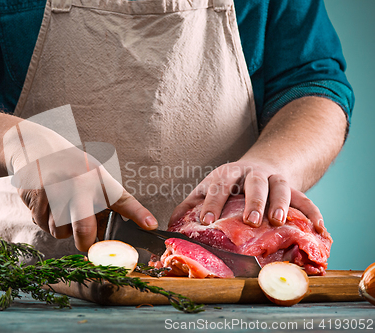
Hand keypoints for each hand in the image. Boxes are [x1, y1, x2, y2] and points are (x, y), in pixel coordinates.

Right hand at [16, 158, 157, 251]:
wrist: (35, 146)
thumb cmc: (70, 166)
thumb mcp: (93, 176)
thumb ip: (107, 204)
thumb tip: (118, 233)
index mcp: (97, 178)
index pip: (122, 199)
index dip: (138, 214)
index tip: (150, 227)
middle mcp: (77, 182)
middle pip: (84, 228)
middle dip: (86, 243)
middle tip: (87, 244)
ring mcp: (54, 189)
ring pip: (59, 231)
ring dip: (62, 229)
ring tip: (62, 210)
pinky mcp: (35, 196)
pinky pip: (41, 224)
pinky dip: (44, 221)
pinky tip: (47, 205)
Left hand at [169, 159, 326, 235]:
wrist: (260, 165)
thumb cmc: (229, 184)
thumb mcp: (208, 188)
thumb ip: (190, 205)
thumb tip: (168, 225)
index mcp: (226, 174)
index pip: (218, 186)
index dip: (211, 203)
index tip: (206, 222)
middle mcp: (251, 173)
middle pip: (253, 183)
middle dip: (252, 201)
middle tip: (250, 220)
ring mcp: (273, 178)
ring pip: (279, 186)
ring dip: (279, 202)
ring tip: (277, 220)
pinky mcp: (292, 187)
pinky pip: (305, 198)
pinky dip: (313, 212)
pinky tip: (318, 228)